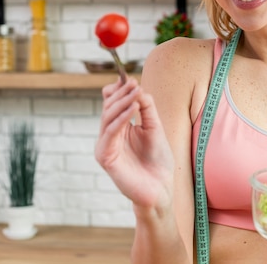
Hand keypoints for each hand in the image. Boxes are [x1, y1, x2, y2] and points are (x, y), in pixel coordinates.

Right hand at [95, 77, 174, 209]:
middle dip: (121, 93)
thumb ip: (147, 109)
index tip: (131, 79)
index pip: (112, 104)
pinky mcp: (105, 157)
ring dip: (122, 102)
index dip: (119, 90)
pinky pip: (110, 133)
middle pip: (108, 107)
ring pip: (108, 117)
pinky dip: (121, 118)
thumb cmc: (158, 161)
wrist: (160, 188)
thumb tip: (138, 88)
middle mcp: (110, 135)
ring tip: (136, 91)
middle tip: (133, 83)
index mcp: (120, 128)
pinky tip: (133, 108)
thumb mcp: (154, 128)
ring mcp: (106, 146)